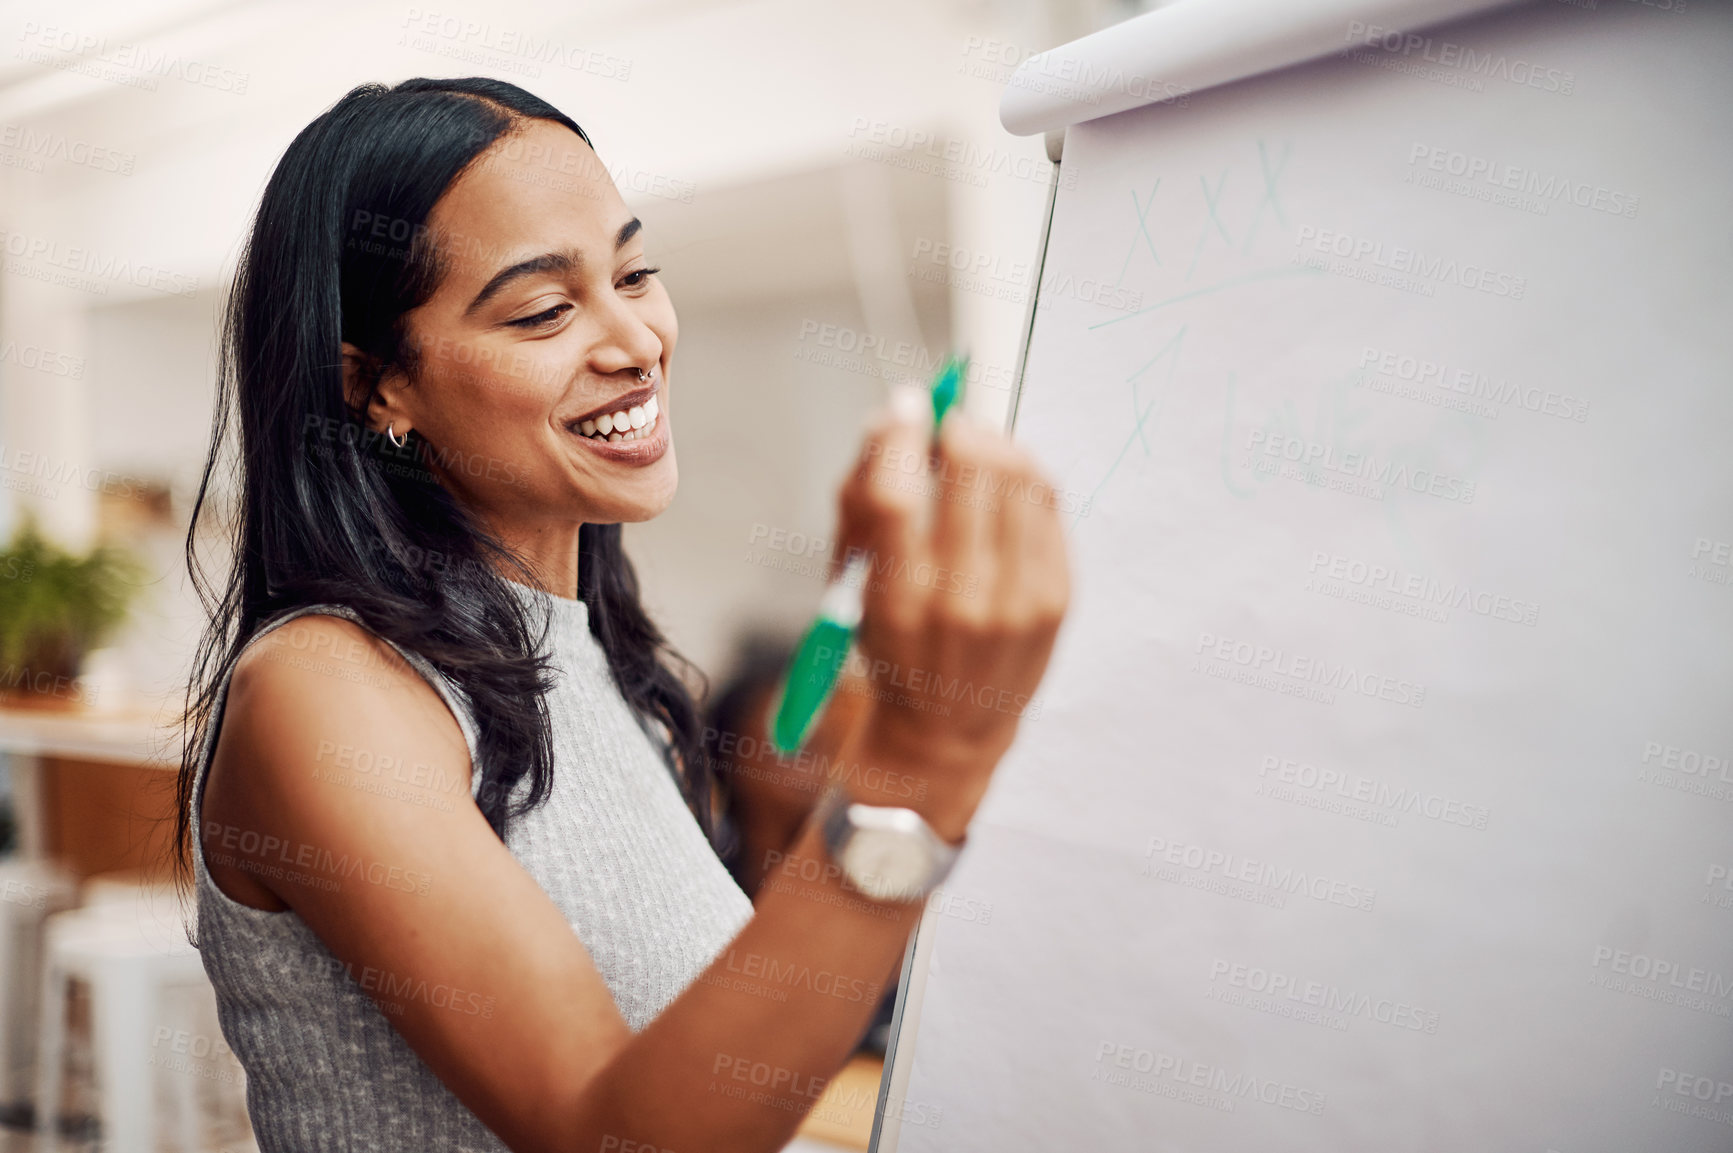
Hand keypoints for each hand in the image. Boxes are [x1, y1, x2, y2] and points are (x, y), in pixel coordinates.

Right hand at [828, 386, 1069, 841]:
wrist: (948, 728)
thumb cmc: (894, 645)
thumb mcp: (852, 585)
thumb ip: (861, 500)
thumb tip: (891, 420)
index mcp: (897, 600)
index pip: (896, 494)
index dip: (900, 435)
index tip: (905, 408)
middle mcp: (961, 601)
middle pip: (971, 471)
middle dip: (956, 431)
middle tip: (946, 429)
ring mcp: (1017, 601)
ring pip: (1017, 476)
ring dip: (993, 445)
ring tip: (975, 450)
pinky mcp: (1055, 598)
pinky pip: (1047, 502)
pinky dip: (1024, 475)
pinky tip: (1005, 479)